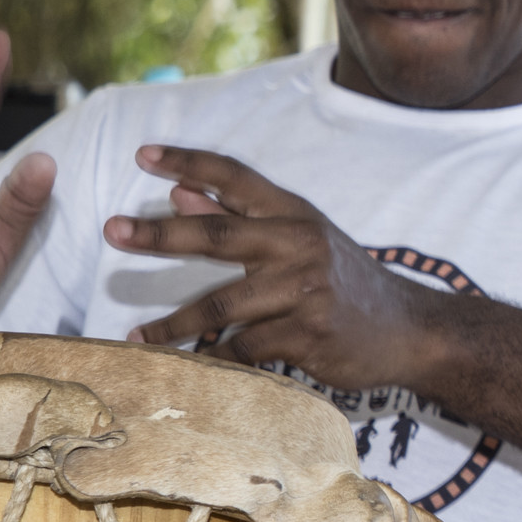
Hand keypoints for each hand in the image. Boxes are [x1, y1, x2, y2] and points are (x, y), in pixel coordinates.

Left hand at [107, 145, 439, 388]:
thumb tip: (177, 193)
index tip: (143, 154)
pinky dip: (215, 359)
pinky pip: (244, 348)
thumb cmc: (344, 282)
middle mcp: (300, 244)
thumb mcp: (301, 240)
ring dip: (174, 324)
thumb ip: (241, 217)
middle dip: (160, 234)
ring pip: (222, 304)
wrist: (408, 330)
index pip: (237, 177)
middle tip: (113, 230)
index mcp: (296, 215)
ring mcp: (306, 290)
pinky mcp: (308, 334)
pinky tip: (193, 367)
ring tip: (137, 337)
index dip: (189, 161)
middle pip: (218, 234)